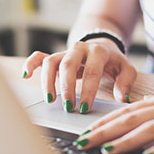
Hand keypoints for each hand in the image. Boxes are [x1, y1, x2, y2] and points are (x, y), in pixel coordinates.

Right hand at [22, 38, 136, 112]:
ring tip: (51, 99)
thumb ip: (125, 82)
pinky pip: (40, 56)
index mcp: (98, 52)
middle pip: (68, 65)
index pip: (92, 71)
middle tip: (69, 107)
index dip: (88, 90)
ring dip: (49, 81)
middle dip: (67, 88)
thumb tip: (122, 98)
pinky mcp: (56, 56)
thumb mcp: (126, 69)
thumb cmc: (113, 61)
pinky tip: (27, 75)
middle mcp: (79, 49)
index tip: (84, 107)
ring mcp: (65, 52)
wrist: (103, 45)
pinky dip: (31, 64)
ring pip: (51, 62)